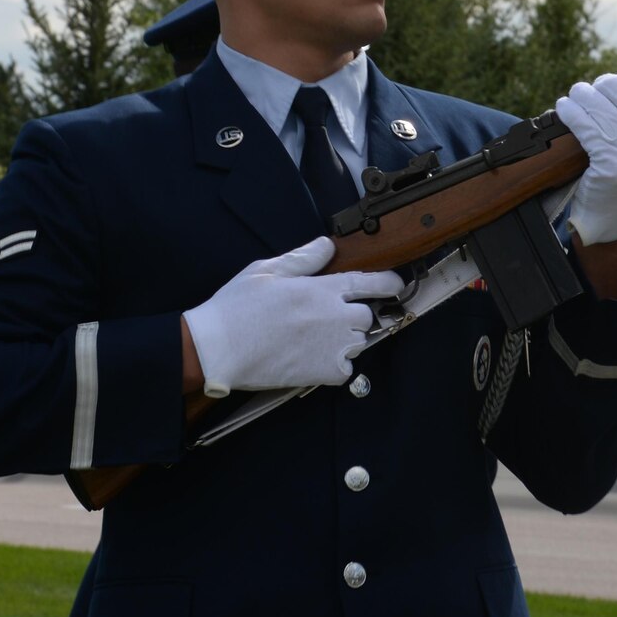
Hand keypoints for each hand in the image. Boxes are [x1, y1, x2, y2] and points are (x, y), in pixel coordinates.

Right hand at [183, 237, 405, 396]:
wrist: (219, 348)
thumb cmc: (237, 308)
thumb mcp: (267, 271)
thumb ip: (303, 258)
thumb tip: (328, 245)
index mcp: (322, 288)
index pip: (368, 282)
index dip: (387, 283)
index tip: (396, 285)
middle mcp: (335, 316)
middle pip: (366, 316)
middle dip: (353, 316)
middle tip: (325, 319)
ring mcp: (333, 345)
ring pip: (357, 342)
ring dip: (344, 340)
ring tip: (312, 340)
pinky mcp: (326, 372)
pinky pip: (346, 368)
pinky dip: (334, 365)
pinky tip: (310, 359)